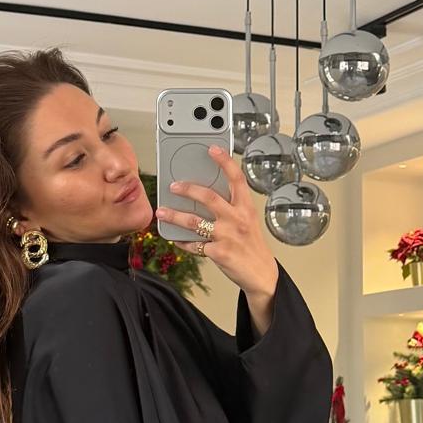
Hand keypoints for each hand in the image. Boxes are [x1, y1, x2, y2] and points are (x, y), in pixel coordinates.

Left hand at [154, 144, 278, 297]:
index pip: (236, 178)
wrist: (261, 274)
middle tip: (173, 186)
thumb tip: (204, 195)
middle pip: (208, 197)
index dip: (224, 161)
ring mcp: (227, 236)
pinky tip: (173, 237)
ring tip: (161, 212)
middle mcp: (237, 219)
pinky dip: (181, 241)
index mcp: (246, 207)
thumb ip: (231, 207)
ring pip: (194, 222)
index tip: (212, 148)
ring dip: (174, 216)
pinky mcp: (218, 253)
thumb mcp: (247, 221)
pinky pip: (193, 245)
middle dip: (187, 189)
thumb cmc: (251, 245)